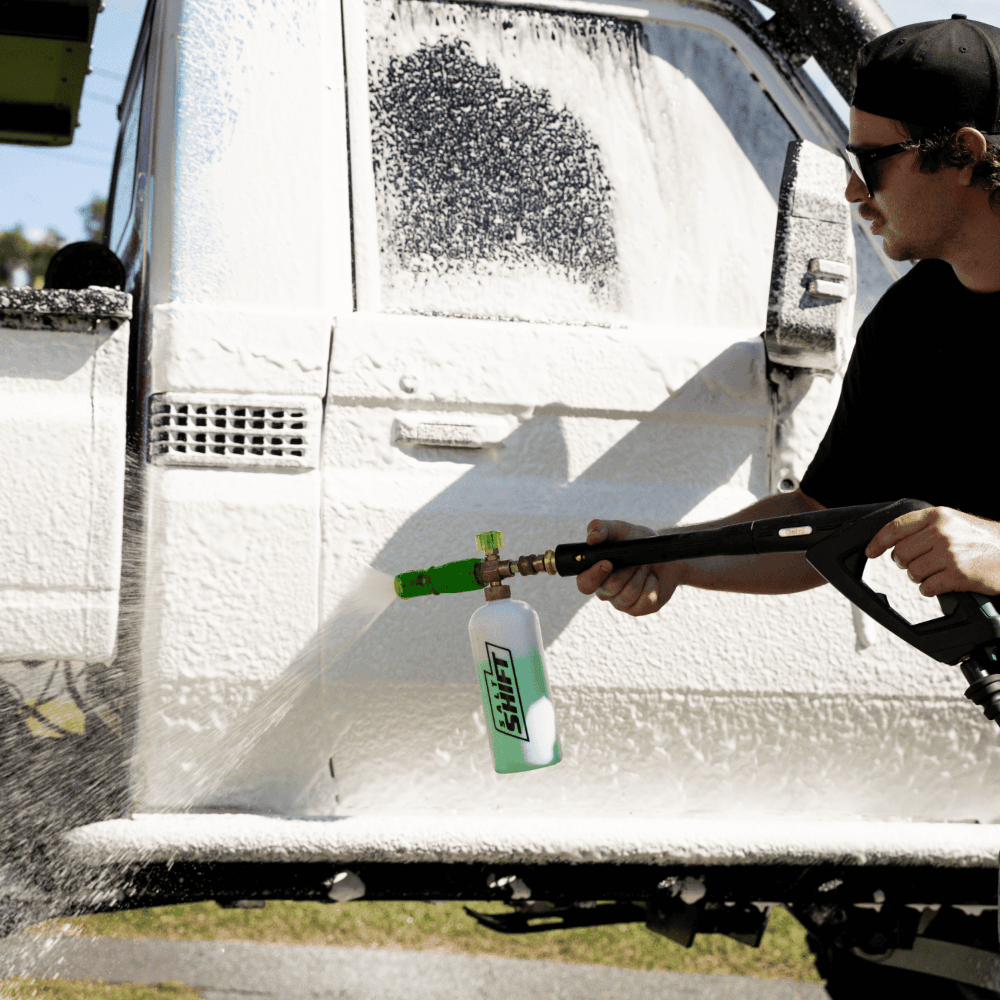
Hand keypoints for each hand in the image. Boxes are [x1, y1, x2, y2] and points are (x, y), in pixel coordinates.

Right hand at [576, 520, 682, 615]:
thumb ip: (600, 527)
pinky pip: (645, 601)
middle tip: (637, 559)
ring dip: (641, 575)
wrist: (663, 554)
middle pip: (610, 588)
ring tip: (645, 566)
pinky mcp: (639, 609)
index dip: (593, 576)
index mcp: (594, 574)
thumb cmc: (636, 542)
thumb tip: (591, 538)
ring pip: (629, 594)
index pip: (584, 584)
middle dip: (628, 570)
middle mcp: (605, 591)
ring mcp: (622, 603)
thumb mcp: (619, 529)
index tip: (608, 563)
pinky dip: (652, 585)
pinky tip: (652, 579)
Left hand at [865, 506, 999, 596]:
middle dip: (905, 563)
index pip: (896, 527)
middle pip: (901, 553)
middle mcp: (942, 532)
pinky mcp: (957, 574)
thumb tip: (897, 540)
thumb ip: (929, 527)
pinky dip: (931, 589)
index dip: (878, 541)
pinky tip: (943, 584)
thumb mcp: (957, 523)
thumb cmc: (987, 541)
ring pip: (912, 572)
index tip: (871, 551)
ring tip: (937, 573)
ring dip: (920, 577)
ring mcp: (949, 553)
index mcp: (938, 516)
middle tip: (919, 565)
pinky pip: (927, 587)